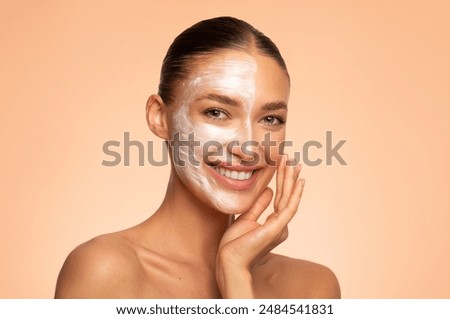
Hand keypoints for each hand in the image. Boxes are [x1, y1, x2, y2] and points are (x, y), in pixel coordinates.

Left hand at [216, 155, 304, 297]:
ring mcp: (280, 227)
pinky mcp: (277, 228)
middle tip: (291, 158)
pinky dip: (295, 194)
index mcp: (273, 224)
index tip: (283, 164)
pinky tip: (299, 181)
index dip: (282, 180)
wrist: (229, 260)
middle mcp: (280, 226)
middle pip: (286, 196)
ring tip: (293, 162)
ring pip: (288, 198)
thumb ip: (259, 204)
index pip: (280, 197)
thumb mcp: (246, 217)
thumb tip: (269, 190)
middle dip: (288, 176)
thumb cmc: (235, 243)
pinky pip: (289, 208)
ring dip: (291, 179)